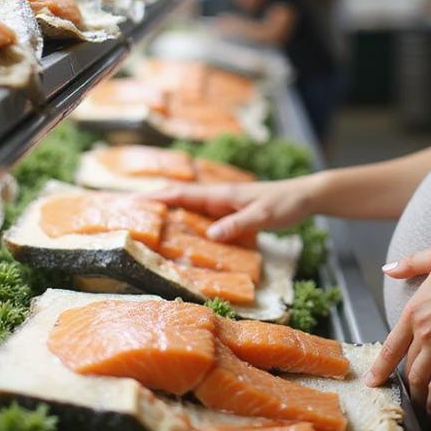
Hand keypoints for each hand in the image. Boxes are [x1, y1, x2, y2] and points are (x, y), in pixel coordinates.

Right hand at [145, 177, 318, 240]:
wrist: (305, 197)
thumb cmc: (285, 204)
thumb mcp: (263, 216)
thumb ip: (239, 224)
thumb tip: (211, 236)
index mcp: (222, 195)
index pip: (183, 193)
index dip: (157, 196)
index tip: (131, 200)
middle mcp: (219, 198)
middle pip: (180, 199)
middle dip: (154, 203)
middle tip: (126, 213)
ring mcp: (225, 205)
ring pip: (190, 208)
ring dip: (169, 213)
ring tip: (144, 225)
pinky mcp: (232, 213)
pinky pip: (203, 217)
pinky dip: (188, 222)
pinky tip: (181, 234)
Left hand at [363, 244, 430, 418]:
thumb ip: (410, 263)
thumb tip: (387, 269)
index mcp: (414, 310)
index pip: (390, 346)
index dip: (379, 367)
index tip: (372, 381)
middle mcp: (422, 331)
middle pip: (406, 365)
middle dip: (402, 382)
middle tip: (401, 393)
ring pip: (419, 379)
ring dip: (416, 396)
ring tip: (416, 405)